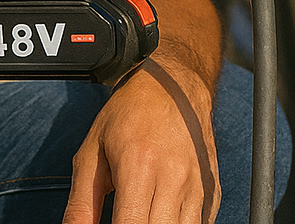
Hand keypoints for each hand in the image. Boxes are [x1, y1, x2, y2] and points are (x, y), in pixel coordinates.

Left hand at [63, 59, 220, 223]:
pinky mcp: (213, 192)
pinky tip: (163, 214)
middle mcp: (174, 179)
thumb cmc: (131, 113)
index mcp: (139, 167)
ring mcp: (198, 187)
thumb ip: (81, 203)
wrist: (175, 83)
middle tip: (125, 215)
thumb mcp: (92, 151)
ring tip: (143, 214)